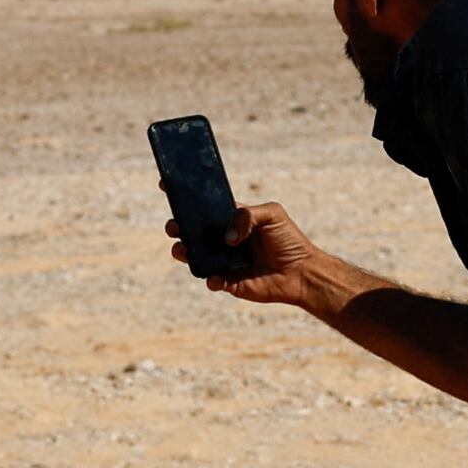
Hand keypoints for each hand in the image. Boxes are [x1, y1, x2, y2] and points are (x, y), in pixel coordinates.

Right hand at [176, 200, 365, 315]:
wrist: (302, 271)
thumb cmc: (289, 240)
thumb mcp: (272, 214)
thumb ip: (247, 215)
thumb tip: (228, 237)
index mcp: (232, 220)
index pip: (204, 206)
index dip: (185, 198)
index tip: (166, 185)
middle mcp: (224, 240)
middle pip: (192, 231)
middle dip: (177, 226)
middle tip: (174, 224)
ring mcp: (224, 261)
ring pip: (194, 256)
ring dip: (184, 251)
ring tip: (183, 248)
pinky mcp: (228, 282)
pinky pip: (211, 280)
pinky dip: (209, 278)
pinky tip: (215, 277)